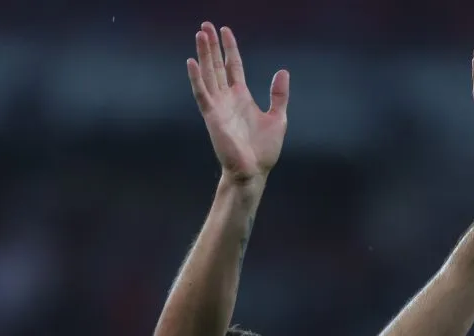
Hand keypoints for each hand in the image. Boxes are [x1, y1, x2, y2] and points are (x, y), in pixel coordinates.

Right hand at [187, 24, 289, 182]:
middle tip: (205, 25)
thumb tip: (282, 71)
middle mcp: (227, 98)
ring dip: (203, 55)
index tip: (225, 30)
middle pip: (217, 65)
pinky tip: (191, 62)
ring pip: (208, 74)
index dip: (230, 48)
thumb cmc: (264, 150)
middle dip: (212, 45)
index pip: (234, 66)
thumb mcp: (278, 118)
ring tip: (200, 34)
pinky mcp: (212, 117)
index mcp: (241, 97)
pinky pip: (202, 94)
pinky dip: (196, 78)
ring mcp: (218, 106)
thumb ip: (278, 95)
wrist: (254, 171)